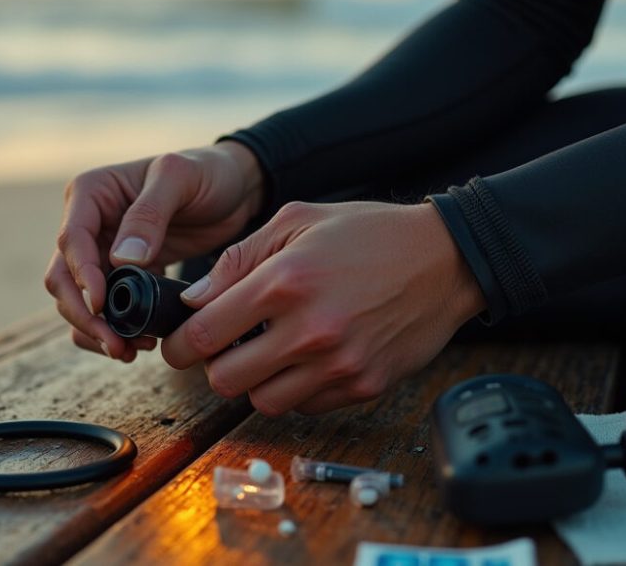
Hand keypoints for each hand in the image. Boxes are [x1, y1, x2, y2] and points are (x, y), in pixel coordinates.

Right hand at [44, 141, 263, 360]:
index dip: (81, 275)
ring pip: (79, 300)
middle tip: (115, 344)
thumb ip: (150, 213)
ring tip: (129, 351)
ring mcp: (103, 253)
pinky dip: (115, 330)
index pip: (72, 240)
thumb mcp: (180, 178)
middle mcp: (89, 224)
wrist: (234, 189)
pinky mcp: (123, 276)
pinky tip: (140, 343)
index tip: (102, 304)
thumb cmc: (206, 172)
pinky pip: (107, 309)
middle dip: (83, 314)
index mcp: (91, 193)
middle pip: (63, 277)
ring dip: (95, 330)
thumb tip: (121, 260)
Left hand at [160, 200, 485, 414]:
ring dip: (255, 382)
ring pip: (263, 402)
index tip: (179, 344)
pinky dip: (295, 389)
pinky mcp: (363, 385)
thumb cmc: (370, 234)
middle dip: (215, 366)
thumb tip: (195, 298)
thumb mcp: (297, 220)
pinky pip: (306, 406)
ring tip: (269, 353)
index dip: (179, 345)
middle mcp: (310, 329)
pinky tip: (307, 359)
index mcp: (285, 282)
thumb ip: (239, 258)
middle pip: (225, 379)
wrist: (446, 260)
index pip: (204, 334)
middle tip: (225, 348)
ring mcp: (338, 364)